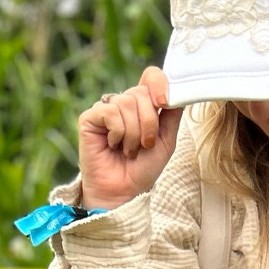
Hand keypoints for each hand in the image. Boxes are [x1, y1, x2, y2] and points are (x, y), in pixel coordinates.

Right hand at [79, 66, 182, 209]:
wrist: (124, 191)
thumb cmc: (143, 168)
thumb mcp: (166, 140)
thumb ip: (172, 114)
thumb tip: (179, 90)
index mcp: (142, 105)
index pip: (151, 77)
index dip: (159, 84)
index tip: (165, 102)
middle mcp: (123, 103)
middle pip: (142, 93)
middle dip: (149, 123)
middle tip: (144, 145)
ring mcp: (106, 109)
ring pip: (127, 103)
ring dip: (134, 134)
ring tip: (128, 150)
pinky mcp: (89, 118)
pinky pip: (111, 112)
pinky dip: (118, 133)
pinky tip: (112, 145)